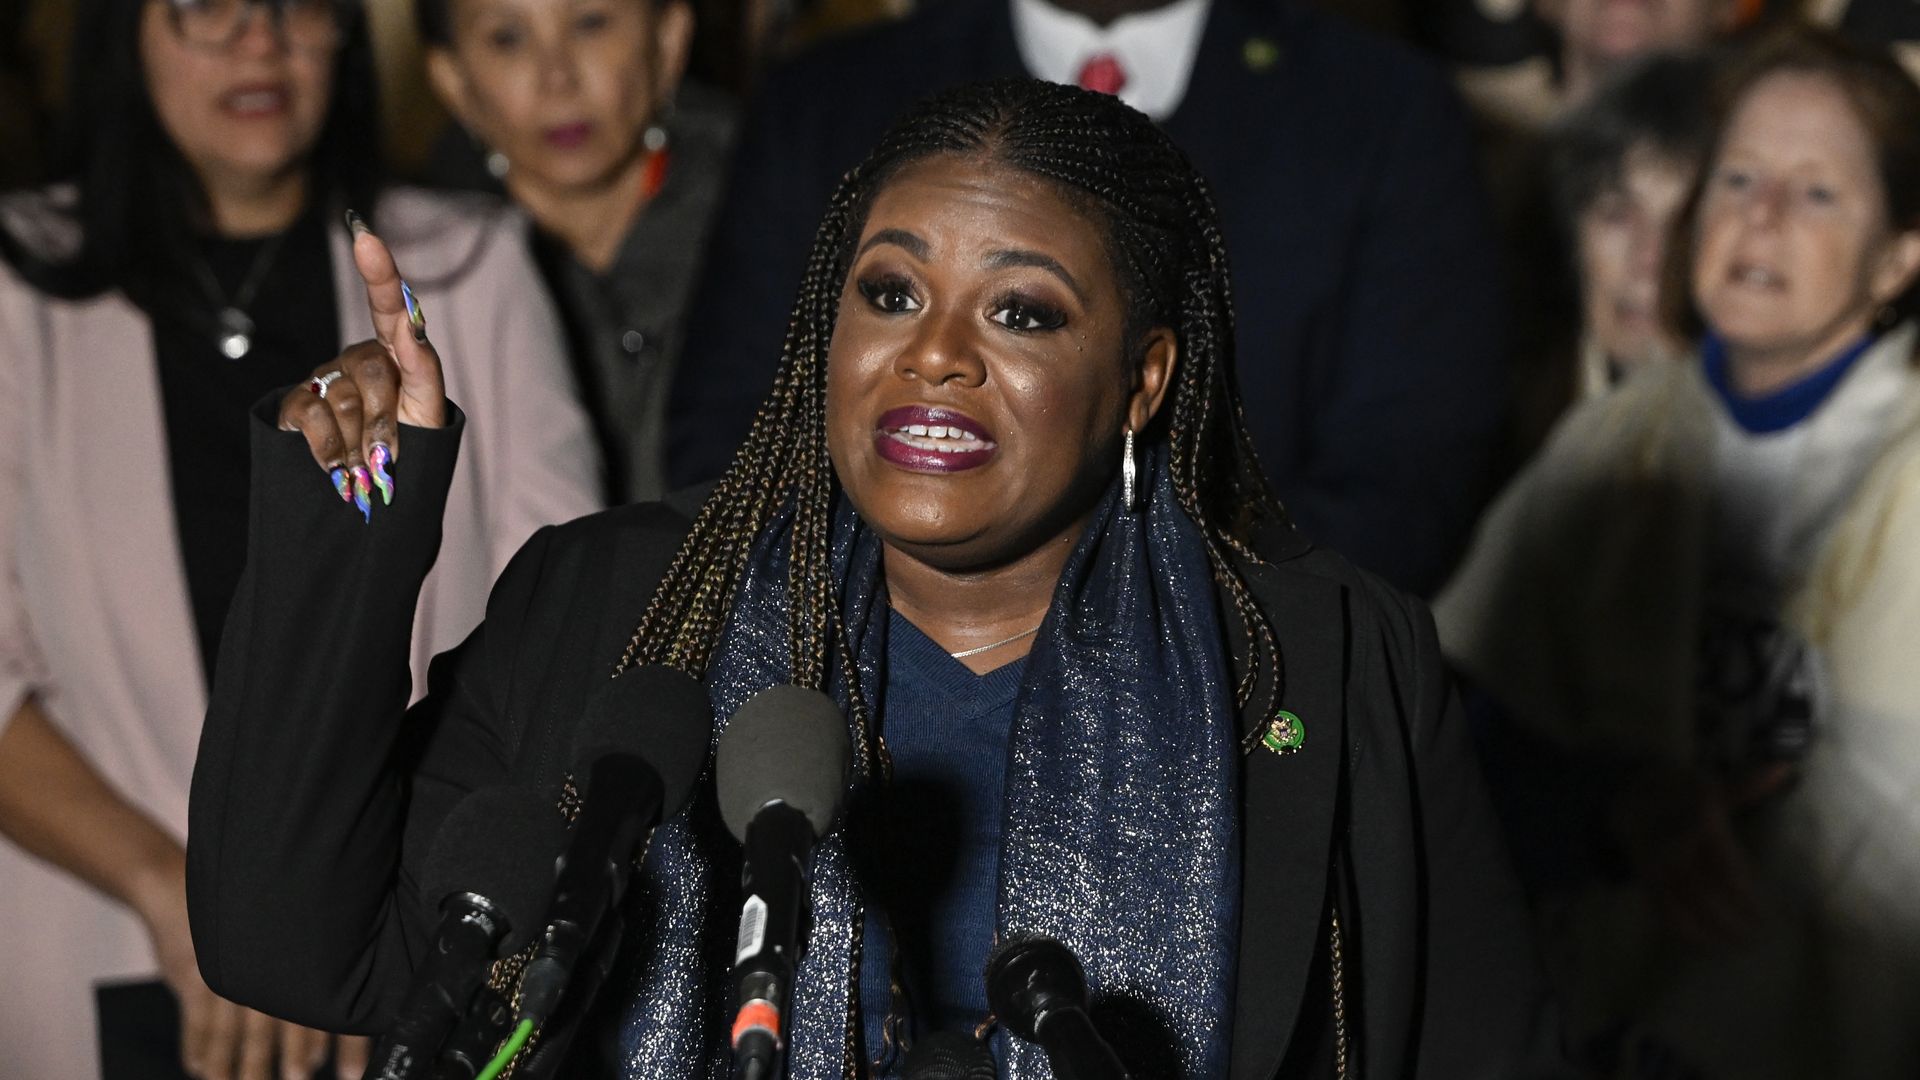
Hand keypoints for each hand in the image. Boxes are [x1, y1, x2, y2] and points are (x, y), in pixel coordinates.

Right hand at [134, 847, 367, 1079]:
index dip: (345, 1044)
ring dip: (237, 1067)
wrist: (184, 887)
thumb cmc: (251, 918)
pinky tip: (199, 1069)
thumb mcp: (286, 936)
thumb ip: (309, 976)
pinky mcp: (195, 978)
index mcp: (300, 962)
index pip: (329, 1006)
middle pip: (285, 1025)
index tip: (349, 1074)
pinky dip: (197, 1048)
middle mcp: (268, 971)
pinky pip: (198, 1022)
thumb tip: (337, 1026)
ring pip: (236, 1034)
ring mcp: (230, 976)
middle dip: (294, 1058)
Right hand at [279, 211, 445, 518]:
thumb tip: (410, 326)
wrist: (374, 488)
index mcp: (395, 350)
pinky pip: (313, 416)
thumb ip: (424, 368)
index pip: (388, 304)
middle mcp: (357, 356)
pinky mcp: (296, 402)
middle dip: (387, 422)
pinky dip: (331, 451)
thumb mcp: (429, 410)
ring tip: (367, 468)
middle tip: (390, 458)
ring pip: (345, 400)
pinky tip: (338, 468)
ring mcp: (325, 377)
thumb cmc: (411, 442)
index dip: (379, 272)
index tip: (365, 237)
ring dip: (361, 445)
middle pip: (373, 370)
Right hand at [1609, 762, 1790, 942]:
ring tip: (1731, 947)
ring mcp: (1658, 869)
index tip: (1764, 918)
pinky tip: (1701, 944)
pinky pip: (1662, 912)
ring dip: (1708, 932)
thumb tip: (1785, 767)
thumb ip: (1749, 784)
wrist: (1629, 800)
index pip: (1728, 872)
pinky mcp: (1646, 882)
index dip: (1746, 899)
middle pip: (1707, 895)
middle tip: (1754, 938)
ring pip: (1684, 908)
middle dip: (1730, 920)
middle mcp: (1676, 851)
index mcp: (1699, 828)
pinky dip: (1681, 931)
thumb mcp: (1714, 788)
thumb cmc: (1682, 795)